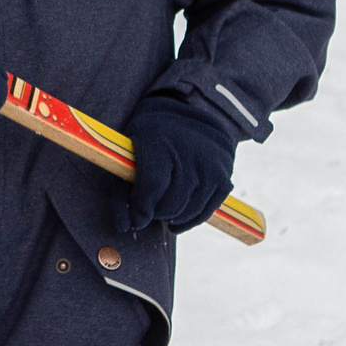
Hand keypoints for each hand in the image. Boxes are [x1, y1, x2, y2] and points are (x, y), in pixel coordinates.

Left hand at [120, 93, 238, 233]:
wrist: (187, 119)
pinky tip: (176, 217)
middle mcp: (189, 150)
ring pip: (187, 212)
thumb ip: (121, 193)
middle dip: (155, 213)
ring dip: (171, 217)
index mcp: (159, 139)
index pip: (152, 186)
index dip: (141, 209)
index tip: (137, 218)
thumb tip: (123, 226)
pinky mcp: (224, 178)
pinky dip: (188, 220)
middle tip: (149, 207)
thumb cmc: (148, 144)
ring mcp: (211, 164)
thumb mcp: (127, 157)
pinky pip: (205, 213)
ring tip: (162, 207)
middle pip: (170, 203)